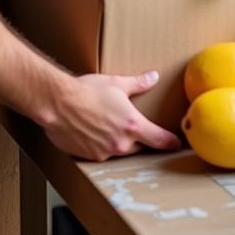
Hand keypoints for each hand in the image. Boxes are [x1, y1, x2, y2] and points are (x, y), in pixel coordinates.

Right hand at [45, 71, 180, 161]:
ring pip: (121, 150)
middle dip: (139, 138)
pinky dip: (103, 145)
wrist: (58, 104)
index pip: (159, 139)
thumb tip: (154, 77)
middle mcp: (121, 143)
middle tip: (133, 127)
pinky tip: (94, 132)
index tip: (177, 144)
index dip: (170, 142)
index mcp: (132, 124)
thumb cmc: (87, 91)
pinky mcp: (90, 157)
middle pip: (139, 146)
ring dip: (120, 141)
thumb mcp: (116, 83)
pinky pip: (103, 153)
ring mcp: (105, 152)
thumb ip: (138, 83)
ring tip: (110, 126)